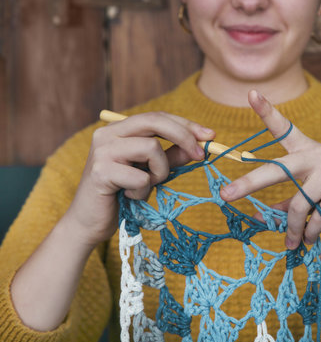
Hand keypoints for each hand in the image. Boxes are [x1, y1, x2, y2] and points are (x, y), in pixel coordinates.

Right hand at [65, 111, 214, 246]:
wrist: (90, 224)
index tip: (210, 135)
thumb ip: (172, 157)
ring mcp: (102, 151)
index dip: (186, 124)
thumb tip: (199, 144)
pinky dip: (144, 192)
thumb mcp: (153, 172)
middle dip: (184, 136)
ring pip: (152, 148)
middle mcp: (107, 134)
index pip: (158, 117)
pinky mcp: (100, 172)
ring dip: (160, 172)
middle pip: (155, 121)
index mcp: (120, 129)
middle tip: (201, 155)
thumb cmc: (123, 195)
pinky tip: (129, 197)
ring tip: (147, 186)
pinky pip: (141, 178)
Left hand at [220, 91, 320, 249]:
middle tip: (226, 195)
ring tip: (292, 242)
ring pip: (300, 203)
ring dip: (293, 228)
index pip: (285, 128)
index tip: (251, 94)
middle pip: (278, 169)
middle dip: (249, 183)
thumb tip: (272, 214)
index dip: (267, 112)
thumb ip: (295, 198)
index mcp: (310, 150)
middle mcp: (318, 155)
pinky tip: (310, 239)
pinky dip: (313, 232)